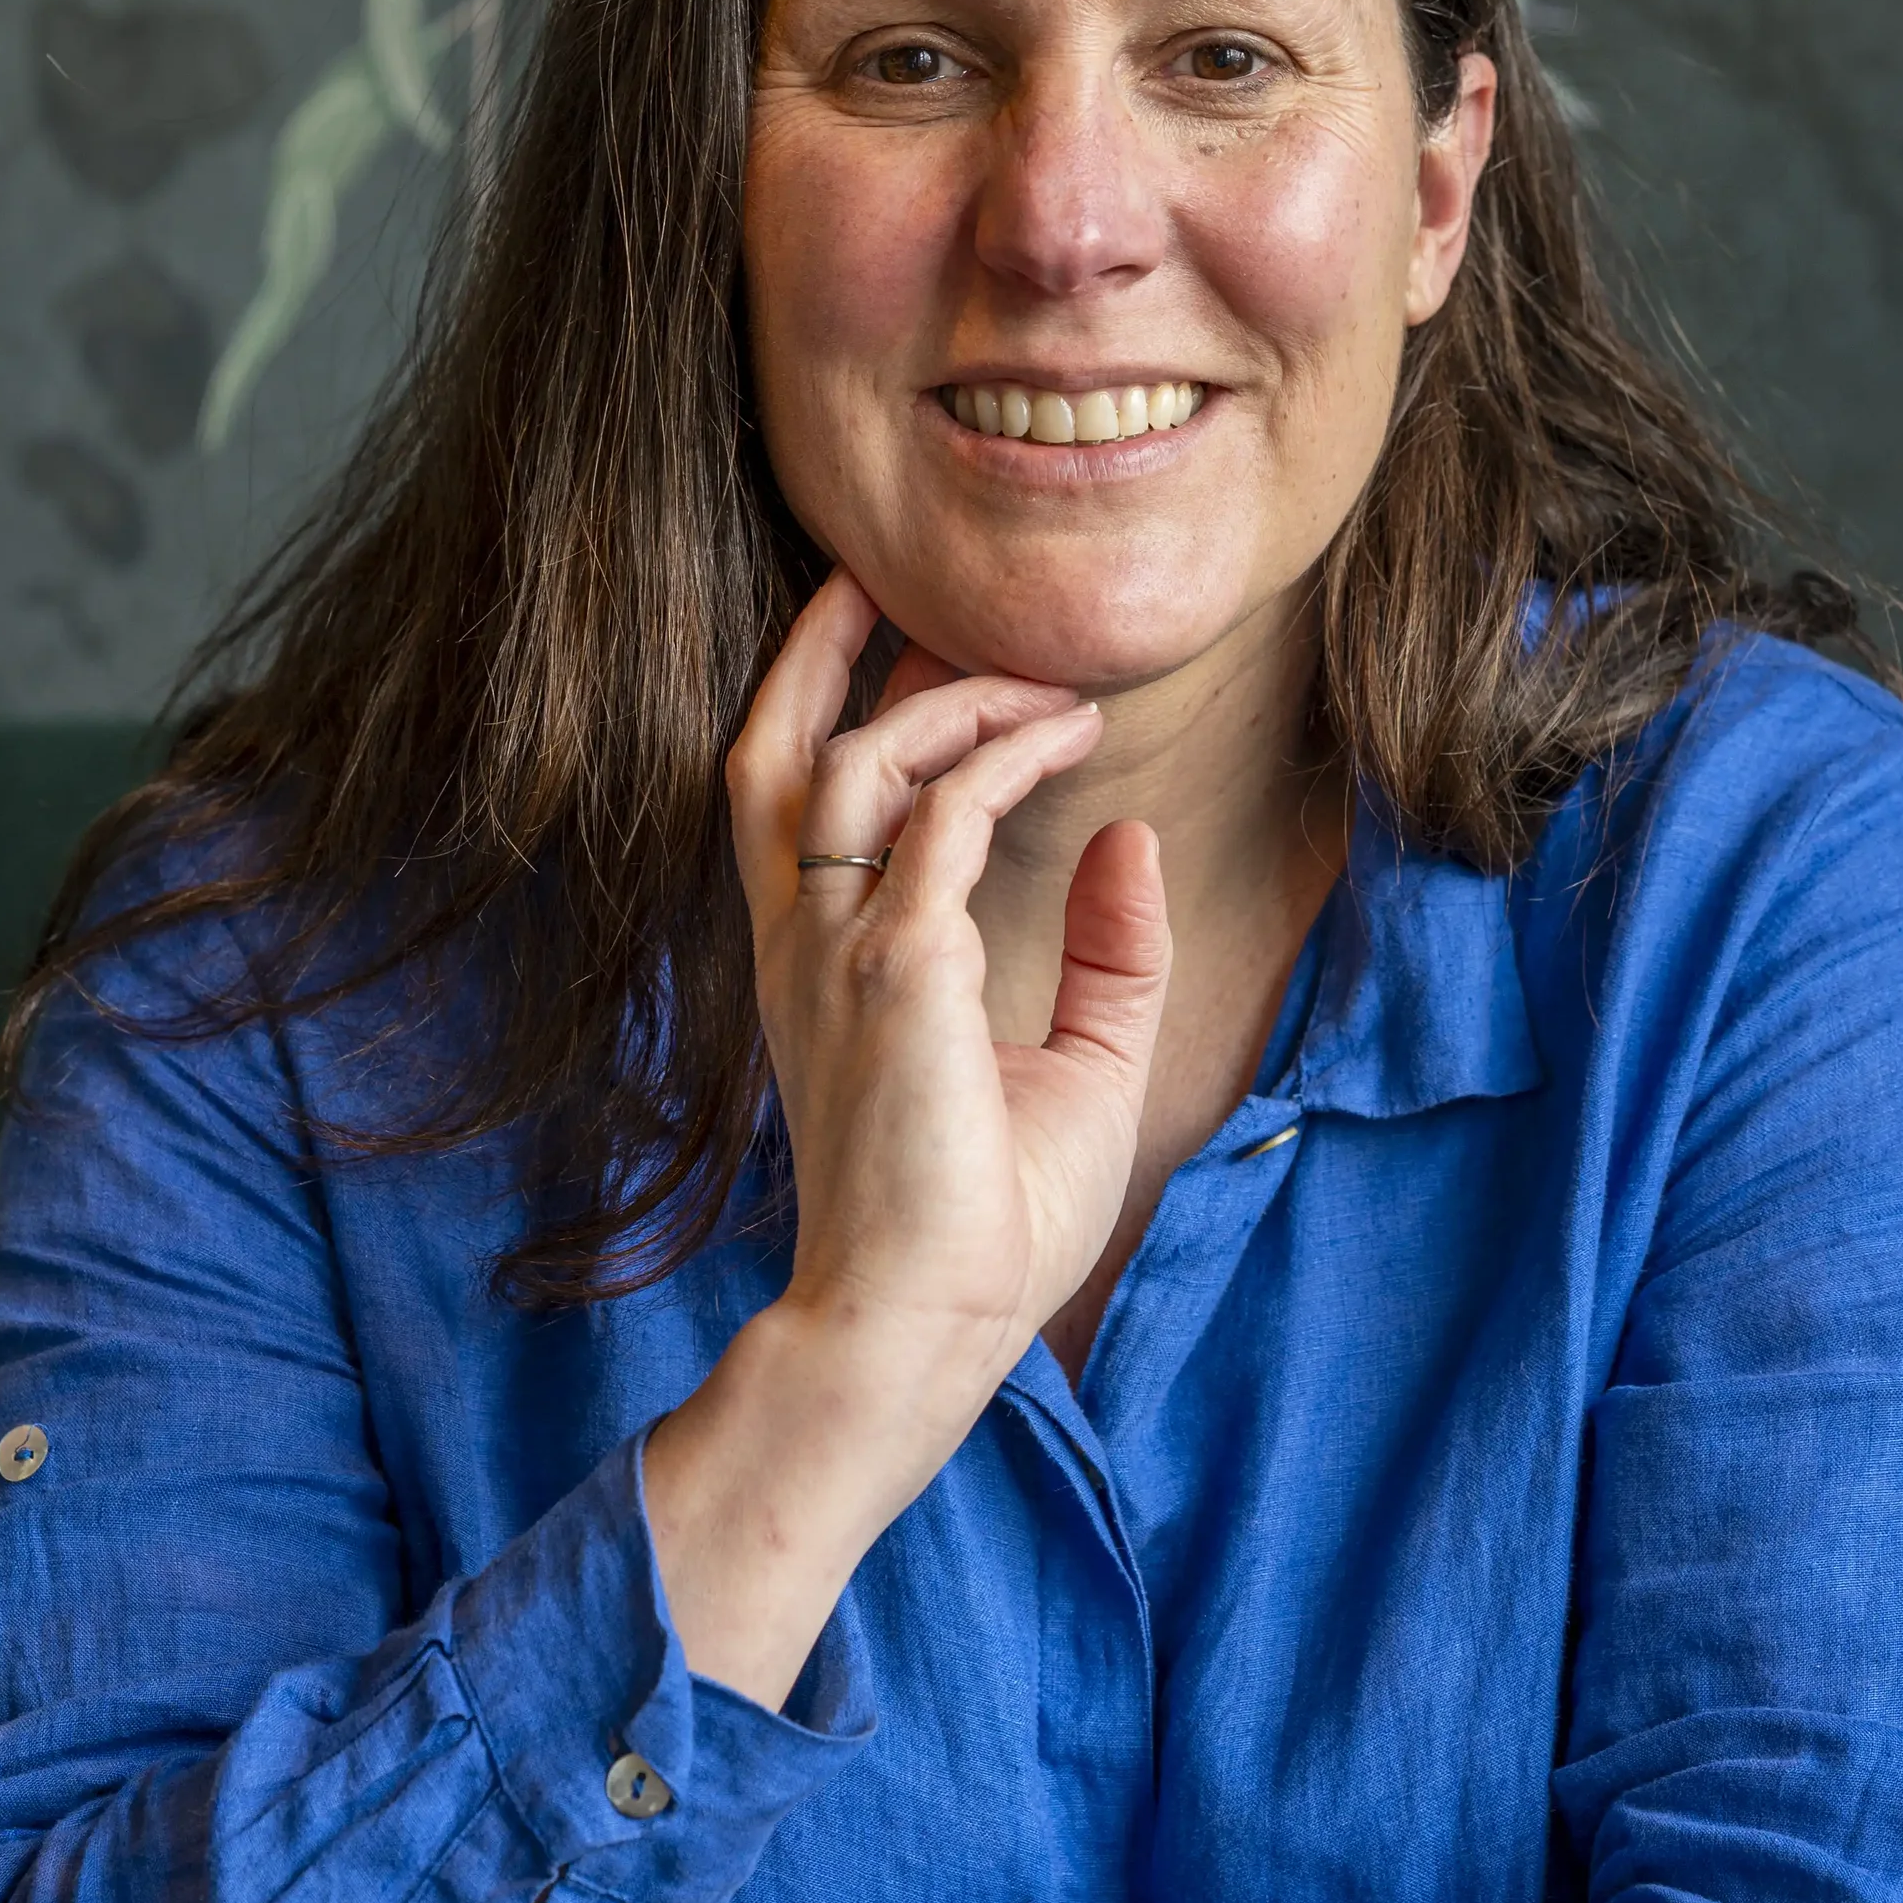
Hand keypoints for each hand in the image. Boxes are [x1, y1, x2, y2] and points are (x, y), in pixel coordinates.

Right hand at [641, 570, 1170, 1705]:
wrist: (926, 1324)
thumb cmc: (986, 1222)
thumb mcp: (1079, 1066)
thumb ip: (1106, 955)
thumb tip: (1131, 844)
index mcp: (819, 969)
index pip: (791, 805)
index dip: (831, 706)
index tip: (903, 643)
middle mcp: (805, 948)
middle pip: (770, 754)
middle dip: (814, 653)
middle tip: (882, 578)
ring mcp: (835, 954)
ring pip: (856, 761)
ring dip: (948, 700)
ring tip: (1040, 679)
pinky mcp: (894, 971)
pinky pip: (938, 820)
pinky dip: (1000, 763)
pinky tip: (1065, 742)